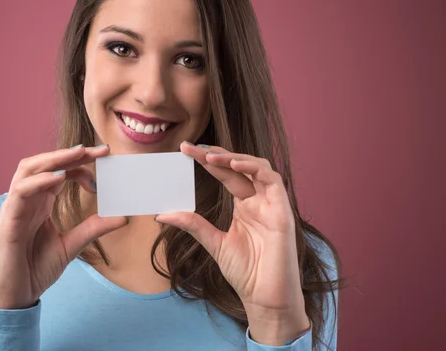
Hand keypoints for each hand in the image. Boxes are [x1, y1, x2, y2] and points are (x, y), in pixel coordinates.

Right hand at [0, 144, 127, 309]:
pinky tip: (59, 177)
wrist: (16, 296)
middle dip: (70, 153)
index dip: (80, 163)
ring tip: (79, 153)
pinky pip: (20, 192)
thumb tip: (122, 217)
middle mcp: (27, 199)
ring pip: (28, 169)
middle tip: (99, 150)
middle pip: (44, 164)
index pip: (59, 171)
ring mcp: (15, 207)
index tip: (105, 160)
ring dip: (54, 158)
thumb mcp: (72, 246)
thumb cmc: (36, 269)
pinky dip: (39, 181)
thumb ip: (93, 229)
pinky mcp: (8, 220)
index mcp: (41, 202)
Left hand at [155, 142, 309, 344]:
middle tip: (190, 147)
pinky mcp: (283, 212)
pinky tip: (235, 165)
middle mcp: (259, 201)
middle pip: (238, 166)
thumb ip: (192, 224)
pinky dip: (254, 168)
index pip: (225, 174)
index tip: (184, 150)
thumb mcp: (213, 243)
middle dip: (215, 154)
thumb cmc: (246, 272)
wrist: (264, 299)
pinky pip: (273, 181)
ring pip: (258, 167)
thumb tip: (163, 214)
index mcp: (244, 206)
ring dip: (234, 157)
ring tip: (210, 156)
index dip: (206, 160)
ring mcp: (272, 205)